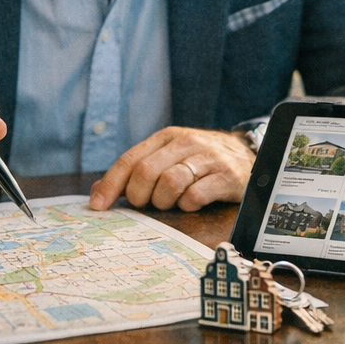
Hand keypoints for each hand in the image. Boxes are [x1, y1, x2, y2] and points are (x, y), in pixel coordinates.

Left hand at [89, 127, 255, 211]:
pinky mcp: (226, 176)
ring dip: (164, 202)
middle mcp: (185, 143)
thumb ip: (135, 172)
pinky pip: (196, 196)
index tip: (98, 206)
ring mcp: (207, 158)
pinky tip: (192, 203)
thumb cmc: (199, 160)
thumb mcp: (168, 157)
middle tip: (146, 204)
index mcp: (166, 137)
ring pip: (170, 183)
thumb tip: (98, 193)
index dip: (111, 184)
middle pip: (146, 172)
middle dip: (140, 196)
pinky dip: (188, 206)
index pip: (130, 160)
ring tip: (171, 203)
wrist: (246, 154)